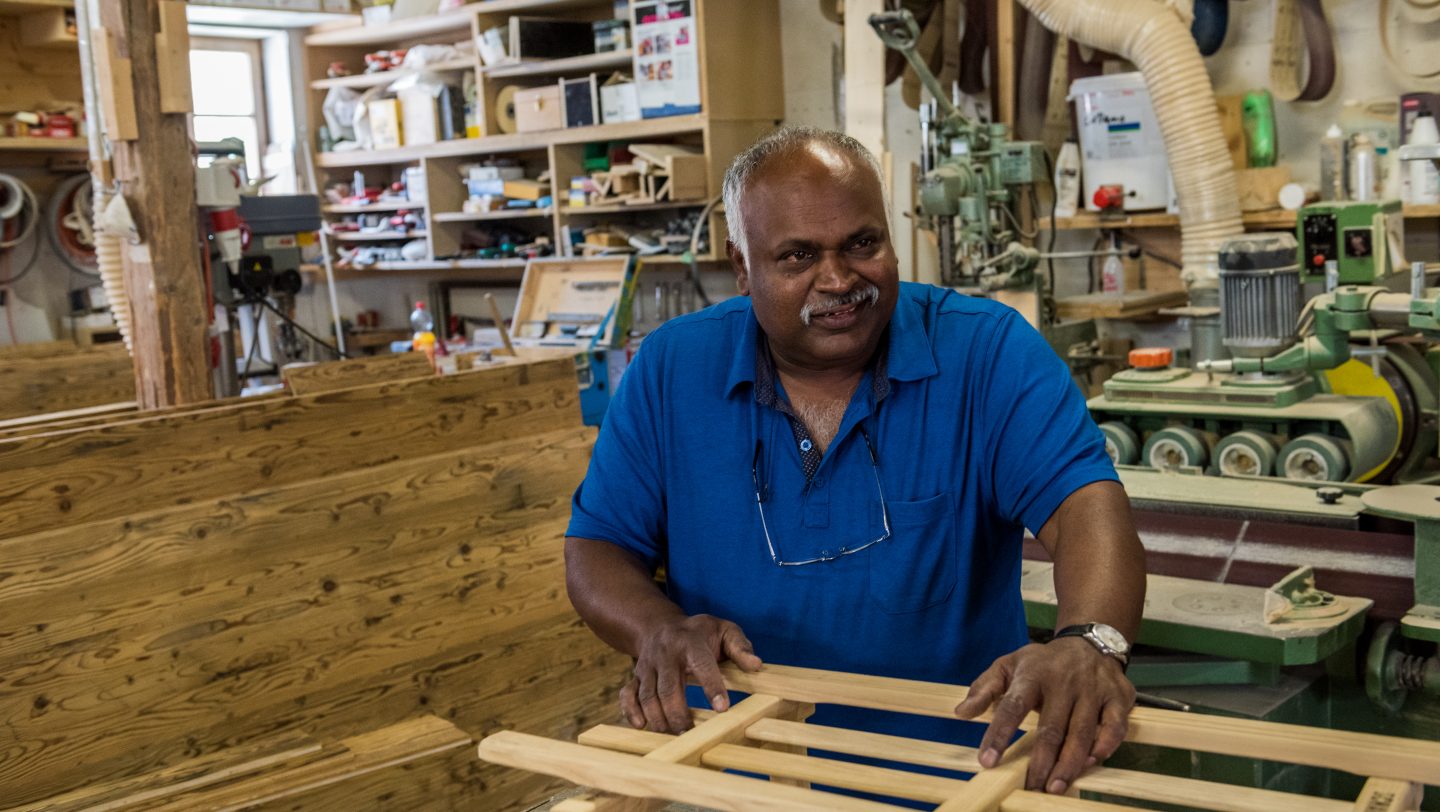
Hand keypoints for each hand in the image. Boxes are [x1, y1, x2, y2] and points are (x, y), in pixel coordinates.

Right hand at [620, 614, 762, 733]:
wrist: (660, 625)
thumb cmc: (700, 633)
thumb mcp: (724, 630)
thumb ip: (740, 647)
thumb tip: (757, 665)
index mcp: (690, 641)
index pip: (701, 664)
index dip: (712, 686)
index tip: (723, 708)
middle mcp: (665, 653)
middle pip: (668, 687)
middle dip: (679, 713)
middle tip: (691, 734)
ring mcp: (647, 666)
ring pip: (648, 695)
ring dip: (659, 719)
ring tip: (674, 736)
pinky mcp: (636, 676)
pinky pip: (628, 694)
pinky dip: (632, 711)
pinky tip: (642, 726)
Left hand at [954, 638, 1134, 793]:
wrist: (1089, 641)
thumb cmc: (1043, 662)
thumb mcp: (1008, 665)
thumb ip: (984, 688)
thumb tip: (960, 712)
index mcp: (1033, 674)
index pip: (1012, 706)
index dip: (999, 734)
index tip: (987, 760)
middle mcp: (1064, 681)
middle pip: (1052, 727)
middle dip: (1041, 761)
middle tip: (1029, 786)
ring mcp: (1094, 689)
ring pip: (1082, 732)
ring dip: (1070, 763)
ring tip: (1055, 786)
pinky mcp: (1118, 697)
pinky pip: (1114, 727)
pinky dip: (1105, 746)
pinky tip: (1091, 763)